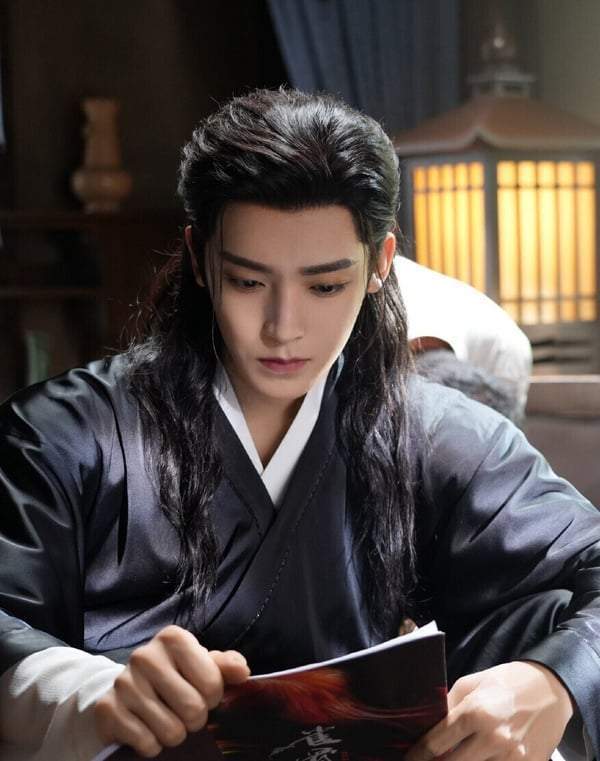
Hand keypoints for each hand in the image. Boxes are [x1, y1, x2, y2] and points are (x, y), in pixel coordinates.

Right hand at [94, 625, 249, 757]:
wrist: (125, 690)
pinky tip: (147, 729)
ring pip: (171, 731)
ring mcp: (124, 682)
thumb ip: (224, 666)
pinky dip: (153, 745)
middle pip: (193, 709)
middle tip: (184, 711)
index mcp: (173, 638)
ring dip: (175, 734)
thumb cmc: (172, 674)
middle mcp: (145, 655)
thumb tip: (243, 672)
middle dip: (195, 719)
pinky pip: (147, 744)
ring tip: (167, 719)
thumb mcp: (199, 663)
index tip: (202, 693)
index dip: (212, 697)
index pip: (212, 683)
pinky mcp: (108, 709)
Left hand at [405, 661, 573, 760]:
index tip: (408, 759)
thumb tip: (429, 725)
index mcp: (476, 712)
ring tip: (451, 757)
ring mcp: (513, 758)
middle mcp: (494, 738)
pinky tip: (478, 760)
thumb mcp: (472, 684)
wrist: (551, 689)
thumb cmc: (508, 682)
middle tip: (426, 760)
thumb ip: (449, 706)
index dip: (418, 755)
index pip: (437, 743)